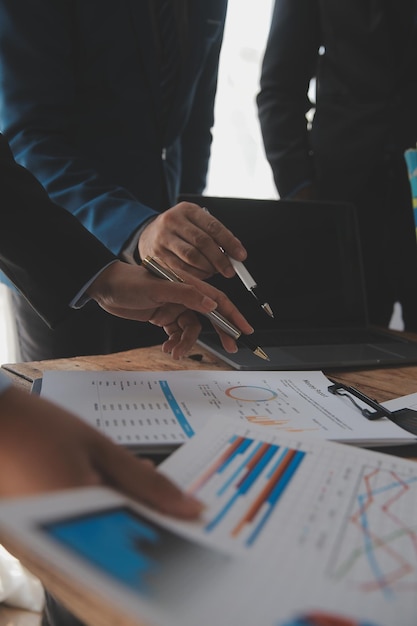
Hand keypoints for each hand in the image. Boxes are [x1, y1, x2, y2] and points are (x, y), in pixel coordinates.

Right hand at [0, 385, 202, 518]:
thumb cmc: (39, 428)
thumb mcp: (100, 448)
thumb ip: (144, 483)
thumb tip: (188, 508)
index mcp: (79, 518)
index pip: (138, 538)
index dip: (168, 525)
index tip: (192, 517)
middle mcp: (62, 538)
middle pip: (121, 539)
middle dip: (147, 515)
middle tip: (168, 498)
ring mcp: (49, 537)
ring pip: (104, 533)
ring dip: (125, 510)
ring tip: (136, 480)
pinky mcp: (42, 532)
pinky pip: (84, 527)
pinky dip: (103, 508)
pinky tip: (109, 482)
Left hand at [88, 261, 253, 358]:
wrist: (103, 287)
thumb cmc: (127, 282)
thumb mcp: (156, 287)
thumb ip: (185, 294)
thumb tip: (212, 305)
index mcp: (186, 284)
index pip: (216, 300)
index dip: (233, 314)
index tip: (245, 329)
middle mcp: (183, 295)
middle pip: (209, 315)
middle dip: (219, 332)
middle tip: (230, 347)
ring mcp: (173, 306)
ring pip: (190, 328)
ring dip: (186, 342)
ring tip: (176, 352)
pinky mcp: (163, 316)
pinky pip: (176, 333)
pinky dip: (175, 342)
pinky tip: (167, 348)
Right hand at [137, 201, 247, 279]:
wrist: (148, 234)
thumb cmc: (179, 230)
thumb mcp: (195, 222)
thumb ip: (214, 234)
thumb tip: (235, 251)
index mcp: (187, 210)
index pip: (213, 226)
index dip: (230, 242)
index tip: (241, 256)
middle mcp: (172, 221)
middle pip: (202, 242)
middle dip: (220, 259)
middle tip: (230, 270)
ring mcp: (163, 238)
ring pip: (191, 257)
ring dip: (208, 268)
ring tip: (215, 271)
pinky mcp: (157, 255)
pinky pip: (181, 269)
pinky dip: (196, 275)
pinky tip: (202, 275)